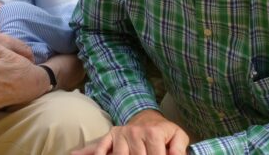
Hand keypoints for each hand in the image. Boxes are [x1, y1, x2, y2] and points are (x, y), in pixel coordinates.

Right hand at [71, 110, 189, 154]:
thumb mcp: (179, 136)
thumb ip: (180, 149)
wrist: (147, 117)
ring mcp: (121, 134)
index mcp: (153, 133)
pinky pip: (102, 147)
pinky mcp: (112, 135)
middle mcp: (135, 132)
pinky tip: (88, 154)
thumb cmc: (165, 132)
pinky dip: (100, 152)